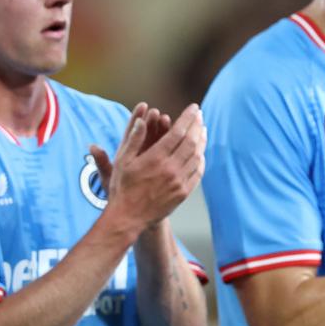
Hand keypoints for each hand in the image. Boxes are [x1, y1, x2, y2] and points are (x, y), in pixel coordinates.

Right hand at [90, 103, 205, 232]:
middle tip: (199, 115)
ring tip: (202, 130)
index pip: (178, 132)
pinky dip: (201, 159)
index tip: (194, 107)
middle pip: (191, 142)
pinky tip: (200, 153)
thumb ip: (134, 140)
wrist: (128, 218)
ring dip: (201, 141)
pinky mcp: (183, 193)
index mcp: (155, 158)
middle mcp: (170, 169)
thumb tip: (141, 120)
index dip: (188, 118)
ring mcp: (179, 182)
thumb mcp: (122, 161)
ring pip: (197, 156)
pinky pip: (197, 173)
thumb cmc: (122, 187)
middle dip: (197, 125)